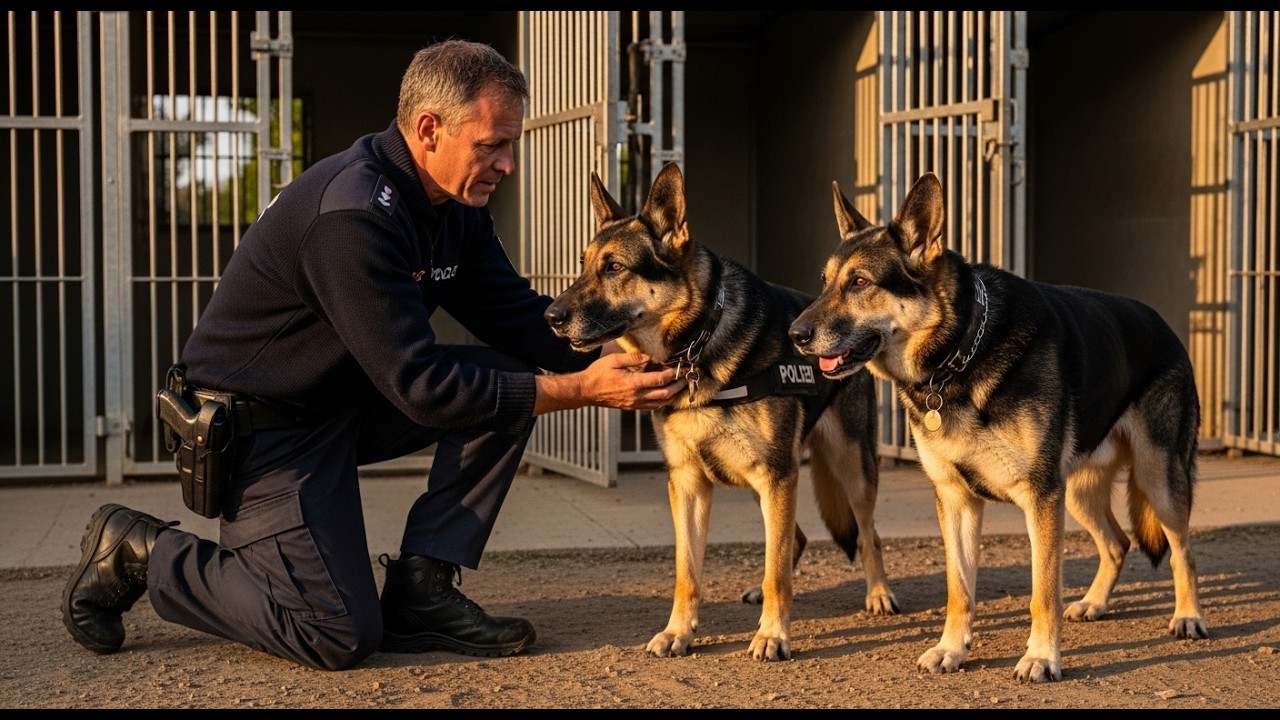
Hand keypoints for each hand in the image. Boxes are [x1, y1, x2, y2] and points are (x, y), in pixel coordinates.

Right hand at [534, 351, 685, 414]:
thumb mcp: (614, 360)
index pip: (659, 380)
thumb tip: (648, 357)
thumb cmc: (597, 374)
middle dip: (679, 386)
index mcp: (633, 384)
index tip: (681, 368)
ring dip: (673, 395)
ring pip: (661, 403)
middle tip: (688, 378)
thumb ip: (632, 358)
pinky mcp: (632, 407)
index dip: (673, 374)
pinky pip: (652, 407)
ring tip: (682, 386)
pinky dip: (663, 401)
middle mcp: (636, 396)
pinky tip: (667, 394)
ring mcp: (635, 404)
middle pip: (665, 394)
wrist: (586, 392)